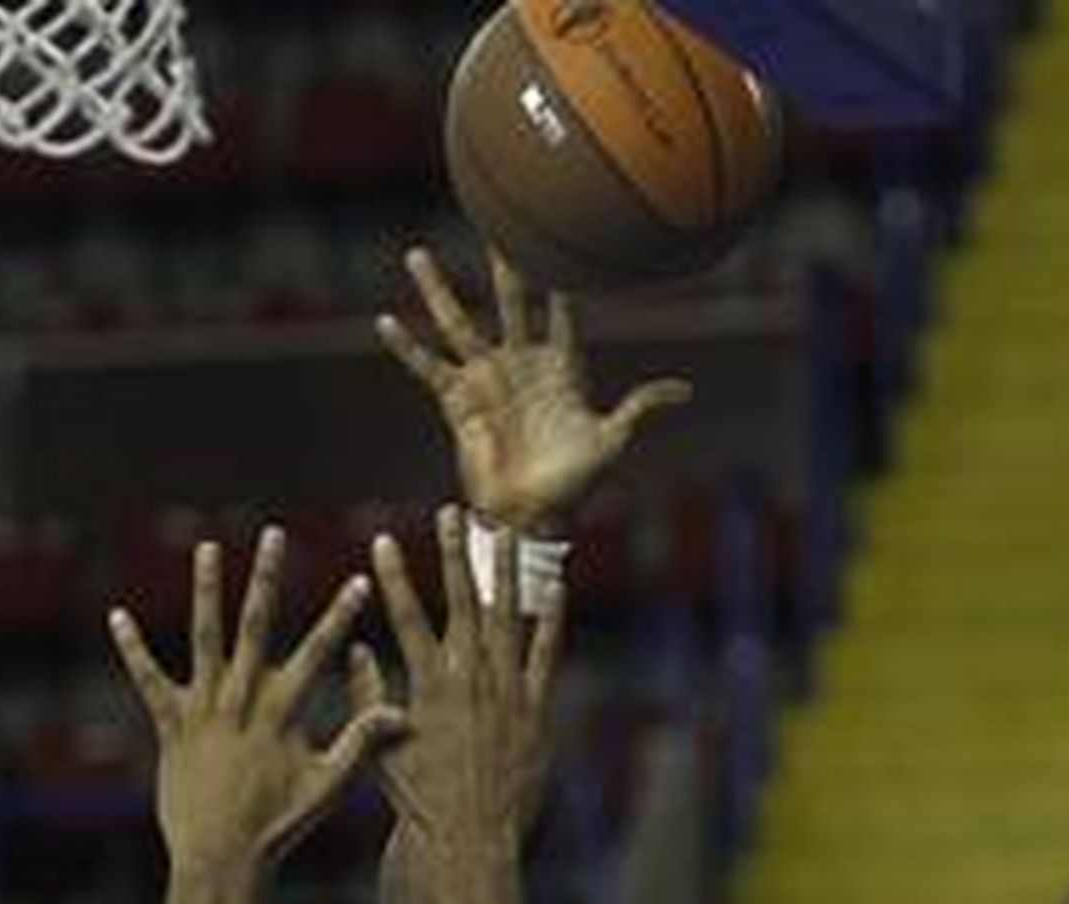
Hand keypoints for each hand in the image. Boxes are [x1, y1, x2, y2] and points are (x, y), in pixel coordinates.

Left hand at [110, 528, 404, 879]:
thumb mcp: (326, 786)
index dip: (341, 615)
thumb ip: (359, 743)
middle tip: (273, 534)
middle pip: (256, 625)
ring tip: (207, 548)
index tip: (360, 581)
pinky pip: (149, 681)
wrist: (222, 858)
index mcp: (282, 711)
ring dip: (206, 590)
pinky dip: (133, 649)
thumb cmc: (278, 827)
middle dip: (268, 578)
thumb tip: (399, 715)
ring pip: (204, 638)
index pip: (319, 651)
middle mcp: (241, 700)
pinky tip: (117, 617)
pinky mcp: (170, 726)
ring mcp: (204, 709)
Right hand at [357, 507, 564, 864]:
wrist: (469, 839)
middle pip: (461, 602)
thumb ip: (365, 696)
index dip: (393, 576)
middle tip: (451, 514)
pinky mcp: (536, 710)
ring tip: (505, 535)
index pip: (406, 616)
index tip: (382, 540)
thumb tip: (355, 649)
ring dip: (505, 572)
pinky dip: (550, 620)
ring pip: (507, 618)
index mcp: (426, 686)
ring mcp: (506, 692)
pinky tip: (555, 588)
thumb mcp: (379, 750)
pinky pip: (546, 655)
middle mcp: (468, 680)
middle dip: (453, 554)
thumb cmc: (420, 802)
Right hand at [377, 246, 689, 533]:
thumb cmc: (575, 483)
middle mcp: (520, 365)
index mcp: (560, 368)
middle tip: (495, 221)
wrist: (533, 516)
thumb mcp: (612, 441)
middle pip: (508, 301)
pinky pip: (428, 369)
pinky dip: (407, 348)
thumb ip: (640, 409)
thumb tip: (684, 393)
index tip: (556, 236)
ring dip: (437, 291)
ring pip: (458, 324)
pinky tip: (384, 322)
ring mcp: (486, 381)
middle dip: (503, 264)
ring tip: (416, 255)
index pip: (560, 312)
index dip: (560, 279)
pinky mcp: (458, 403)